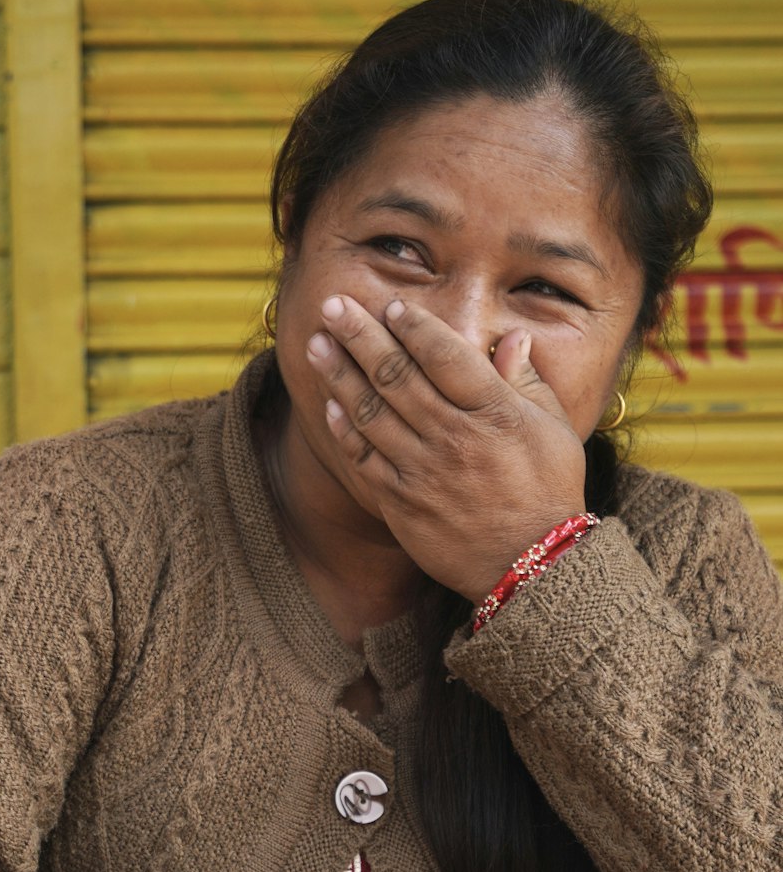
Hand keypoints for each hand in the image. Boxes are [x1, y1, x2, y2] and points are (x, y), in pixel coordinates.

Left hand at [306, 294, 587, 601]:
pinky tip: (328, 405)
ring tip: (316, 344)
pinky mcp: (402, 502)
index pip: (446, 356)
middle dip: (361, 335)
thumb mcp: (554, 431)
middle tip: (333, 304)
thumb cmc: (549, 494)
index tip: (391, 304)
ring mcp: (422, 470)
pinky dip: (345, 430)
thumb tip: (513, 338)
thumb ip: (527, 382)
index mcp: (493, 413)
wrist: (532, 567)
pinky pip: (365, 459)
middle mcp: (453, 436)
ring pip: (371, 412)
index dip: (415, 326)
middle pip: (397, 375)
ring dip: (340, 374)